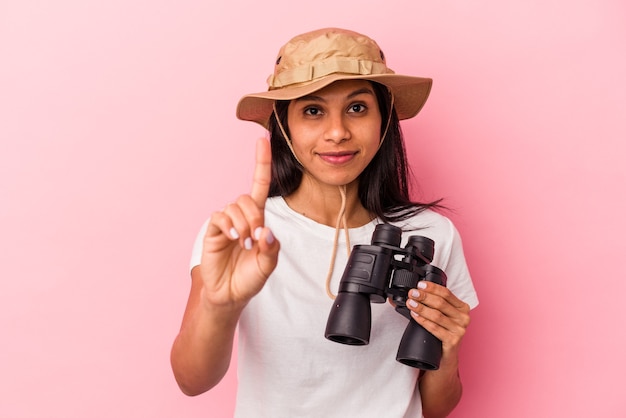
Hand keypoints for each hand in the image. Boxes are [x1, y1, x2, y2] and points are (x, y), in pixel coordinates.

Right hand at [199, 138, 279, 308]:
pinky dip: (230, 226)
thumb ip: (271, 248)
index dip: (261, 163)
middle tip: (256, 238)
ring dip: (244, 223)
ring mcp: (226, 223)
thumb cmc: (250, 278)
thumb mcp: (268, 265)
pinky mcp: (213, 231)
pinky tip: (234, 239)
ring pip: (235, 206)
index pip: (259, 185)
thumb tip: (266, 231)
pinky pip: (220, 217)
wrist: (230, 294)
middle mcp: (241, 216)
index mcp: (258, 219)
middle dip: (255, 216)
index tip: (261, 140)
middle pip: (247, 198)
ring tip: (245, 243)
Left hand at [406, 282, 470, 355]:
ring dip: (421, 308)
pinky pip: (434, 328)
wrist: (445, 357)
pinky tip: (415, 315)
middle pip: (441, 303)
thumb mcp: (442, 316)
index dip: (432, 288)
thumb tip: (415, 292)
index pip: (446, 293)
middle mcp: (464, 318)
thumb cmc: (442, 334)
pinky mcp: (453, 341)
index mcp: (462, 308)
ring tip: (411, 303)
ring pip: (437, 315)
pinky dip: (423, 320)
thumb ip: (434, 304)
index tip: (420, 285)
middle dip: (424, 296)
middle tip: (412, 293)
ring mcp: (460, 330)